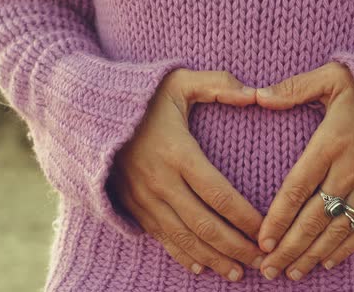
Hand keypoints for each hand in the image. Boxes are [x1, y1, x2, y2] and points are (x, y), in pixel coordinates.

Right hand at [109, 68, 264, 281]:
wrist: (86, 111)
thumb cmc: (141, 95)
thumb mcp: (179, 81)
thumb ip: (218, 85)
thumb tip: (256, 94)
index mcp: (178, 153)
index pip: (220, 195)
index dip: (245, 217)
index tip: (267, 230)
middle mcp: (161, 182)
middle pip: (205, 225)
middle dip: (236, 247)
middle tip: (261, 261)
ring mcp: (144, 198)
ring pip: (183, 238)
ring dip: (212, 258)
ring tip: (237, 273)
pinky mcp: (133, 206)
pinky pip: (160, 237)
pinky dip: (181, 254)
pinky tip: (200, 266)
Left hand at [254, 61, 353, 280]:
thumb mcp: (333, 76)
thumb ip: (294, 88)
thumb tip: (257, 95)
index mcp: (332, 143)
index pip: (297, 188)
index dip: (277, 218)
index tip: (260, 241)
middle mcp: (352, 169)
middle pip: (315, 218)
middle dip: (289, 247)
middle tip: (268, 269)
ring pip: (337, 229)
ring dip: (313, 254)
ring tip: (292, 273)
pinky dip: (346, 247)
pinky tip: (328, 262)